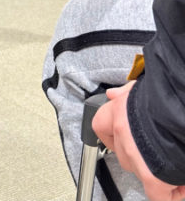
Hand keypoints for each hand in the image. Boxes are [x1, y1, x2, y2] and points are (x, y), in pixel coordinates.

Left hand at [93, 82, 184, 200]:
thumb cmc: (172, 96)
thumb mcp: (146, 88)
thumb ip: (128, 93)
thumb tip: (112, 95)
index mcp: (119, 109)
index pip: (101, 124)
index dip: (111, 133)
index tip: (124, 136)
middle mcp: (123, 132)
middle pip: (123, 151)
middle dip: (141, 154)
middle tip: (162, 151)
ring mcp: (135, 156)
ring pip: (139, 171)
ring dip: (157, 171)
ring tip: (178, 165)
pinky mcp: (152, 177)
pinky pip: (158, 195)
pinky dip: (170, 194)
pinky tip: (181, 189)